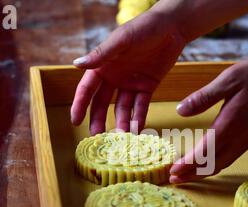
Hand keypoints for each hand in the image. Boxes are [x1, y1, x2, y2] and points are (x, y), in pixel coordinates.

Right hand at [71, 10, 186, 133]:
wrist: (172, 27)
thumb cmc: (143, 28)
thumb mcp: (121, 40)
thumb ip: (100, 54)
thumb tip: (76, 65)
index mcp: (103, 66)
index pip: (87, 89)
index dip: (80, 105)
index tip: (75, 122)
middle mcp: (114, 77)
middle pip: (103, 103)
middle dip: (99, 120)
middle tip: (98, 137)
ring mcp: (131, 83)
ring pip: (123, 108)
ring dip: (121, 122)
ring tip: (121, 137)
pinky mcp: (147, 87)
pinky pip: (141, 105)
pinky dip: (139, 117)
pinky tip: (137, 129)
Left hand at [170, 53, 247, 182]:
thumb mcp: (230, 78)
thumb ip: (205, 97)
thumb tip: (180, 110)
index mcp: (230, 124)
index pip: (204, 153)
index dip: (187, 164)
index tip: (172, 171)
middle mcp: (241, 137)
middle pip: (213, 165)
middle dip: (192, 174)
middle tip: (174, 179)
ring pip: (223, 163)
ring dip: (204, 171)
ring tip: (187, 174)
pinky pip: (232, 156)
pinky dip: (217, 164)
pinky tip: (210, 160)